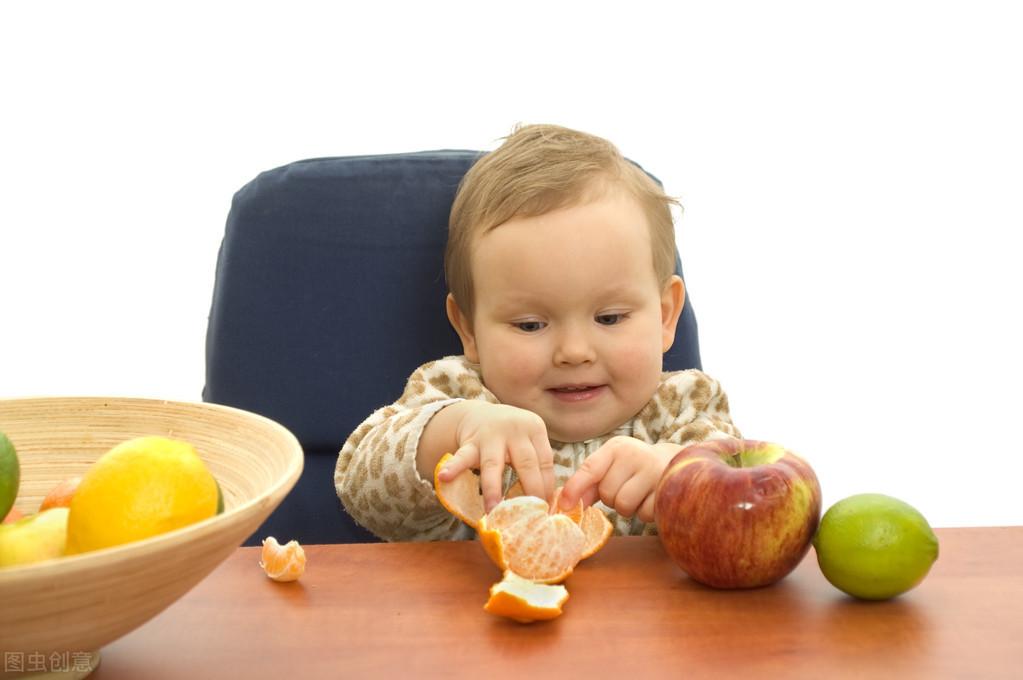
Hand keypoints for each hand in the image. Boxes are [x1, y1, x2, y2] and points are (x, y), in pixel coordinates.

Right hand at [435, 402, 554, 511]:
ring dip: (493, 489)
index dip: (546, 486)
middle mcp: (515, 428)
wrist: (479, 415)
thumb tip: (550, 502)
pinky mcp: (470, 442)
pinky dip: (453, 467)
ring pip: (493, 465)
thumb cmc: (511, 436)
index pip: (545, 461)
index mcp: (535, 428)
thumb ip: (538, 464)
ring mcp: (491, 435)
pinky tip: (445, 477)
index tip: (547, 509)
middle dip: (529, 491)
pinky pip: (462, 457)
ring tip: (492, 509)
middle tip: (529, 517)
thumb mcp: (528, 440)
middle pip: (525, 463)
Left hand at [559, 438, 681, 522]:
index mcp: (617, 448)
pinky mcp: (668, 490)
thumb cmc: (635, 468)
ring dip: (627, 508)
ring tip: (638, 494)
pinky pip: (643, 513)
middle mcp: (635, 455)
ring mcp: (654, 472)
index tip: (564, 506)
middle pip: (607, 493)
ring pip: (624, 505)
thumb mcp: (611, 467)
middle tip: (626, 488)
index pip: (590, 468)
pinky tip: (652, 498)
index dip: (575, 488)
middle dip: (612, 498)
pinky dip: (644, 512)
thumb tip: (566, 505)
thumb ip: (588, 484)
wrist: (677, 463)